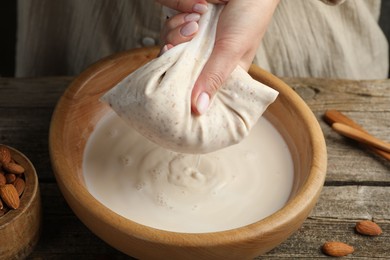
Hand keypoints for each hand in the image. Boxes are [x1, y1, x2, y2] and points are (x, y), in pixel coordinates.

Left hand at [157, 0, 278, 114]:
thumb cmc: (251, 15)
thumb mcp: (232, 49)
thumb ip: (214, 77)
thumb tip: (199, 109)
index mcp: (223, 73)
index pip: (196, 91)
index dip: (183, 88)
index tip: (175, 80)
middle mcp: (206, 60)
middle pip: (177, 70)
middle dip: (178, 53)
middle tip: (191, 36)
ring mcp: (195, 43)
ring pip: (171, 48)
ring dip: (178, 31)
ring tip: (197, 20)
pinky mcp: (188, 26)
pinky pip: (171, 28)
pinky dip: (178, 19)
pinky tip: (195, 11)